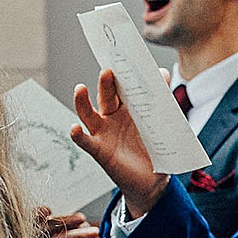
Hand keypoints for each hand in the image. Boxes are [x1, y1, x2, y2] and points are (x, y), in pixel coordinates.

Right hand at [72, 69, 167, 218]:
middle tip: (108, 70)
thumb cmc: (155, 148)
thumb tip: (162, 73)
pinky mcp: (99, 150)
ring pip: (88, 114)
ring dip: (81, 101)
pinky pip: (85, 141)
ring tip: (80, 88)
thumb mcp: (161, 123)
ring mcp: (103, 133)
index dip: (120, 73)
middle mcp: (111, 117)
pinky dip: (78, 134)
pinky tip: (75, 127)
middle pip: (106, 96)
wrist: (154, 180)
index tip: (120, 57)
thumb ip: (161, 100)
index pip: (121, 87)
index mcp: (127, 107)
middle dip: (106, 83)